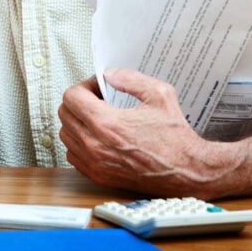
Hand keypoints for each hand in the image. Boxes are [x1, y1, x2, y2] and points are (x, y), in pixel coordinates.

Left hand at [58, 68, 231, 196]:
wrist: (187, 172)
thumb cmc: (176, 138)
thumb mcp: (160, 95)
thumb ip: (131, 79)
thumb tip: (109, 74)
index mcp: (108, 124)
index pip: (71, 97)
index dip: (84, 86)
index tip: (97, 88)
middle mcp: (96, 146)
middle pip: (64, 114)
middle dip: (78, 101)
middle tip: (97, 99)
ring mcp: (95, 163)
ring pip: (65, 134)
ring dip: (77, 121)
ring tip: (98, 117)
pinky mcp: (98, 176)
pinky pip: (72, 154)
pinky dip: (79, 142)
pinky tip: (98, 137)